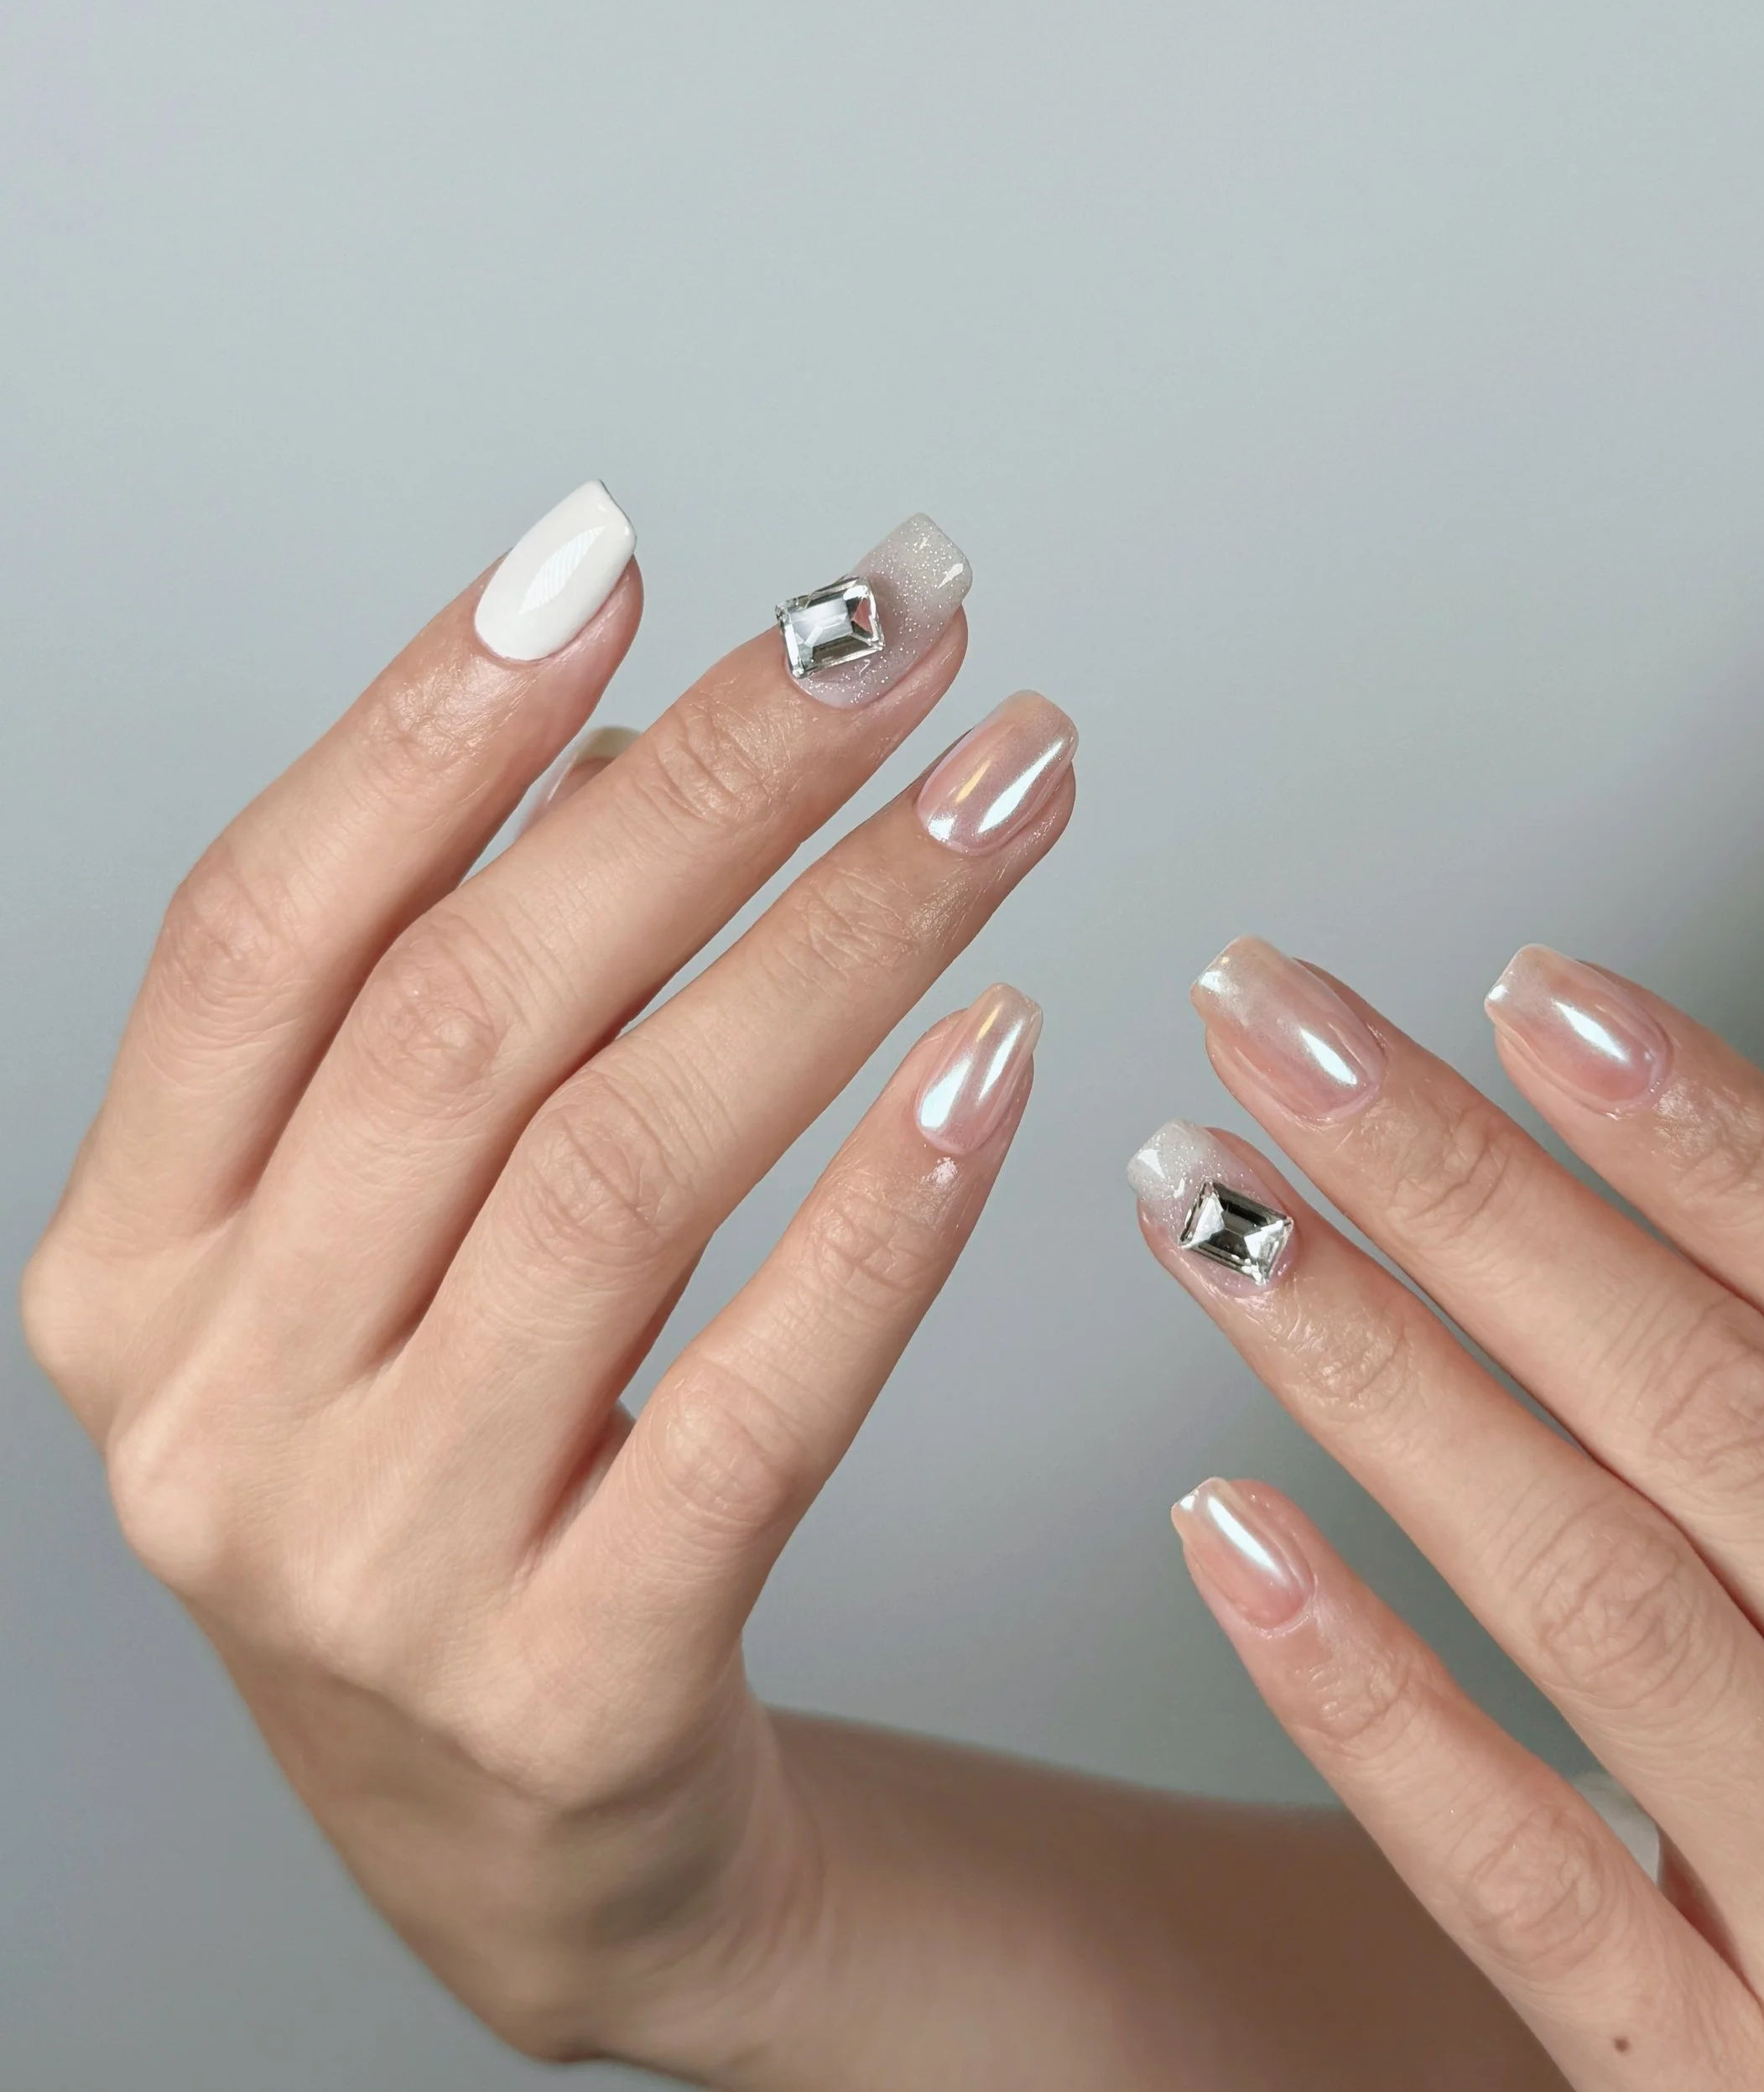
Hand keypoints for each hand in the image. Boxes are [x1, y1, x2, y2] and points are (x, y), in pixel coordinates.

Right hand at [21, 487, 1076, 2079]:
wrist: (538, 1840)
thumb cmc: (468, 1467)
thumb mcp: (394, 1242)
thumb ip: (475, 995)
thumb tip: (643, 735)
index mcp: (130, 1263)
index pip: (259, 929)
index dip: (429, 718)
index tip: (612, 552)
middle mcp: (210, 1409)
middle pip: (471, 1012)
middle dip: (714, 778)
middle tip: (902, 629)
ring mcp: (374, 1568)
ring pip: (626, 1166)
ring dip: (844, 935)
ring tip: (1004, 786)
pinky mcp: (573, 1689)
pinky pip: (760, 1398)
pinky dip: (894, 1201)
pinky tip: (1002, 1047)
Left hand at [1131, 937, 1763, 2088]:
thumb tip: (1675, 1176)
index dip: (1719, 1135)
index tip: (1532, 991)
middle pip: (1719, 1412)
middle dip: (1471, 1187)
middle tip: (1278, 1030)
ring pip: (1601, 1598)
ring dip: (1377, 1370)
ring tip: (1208, 1211)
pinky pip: (1521, 1877)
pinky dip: (1363, 1691)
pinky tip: (1224, 1529)